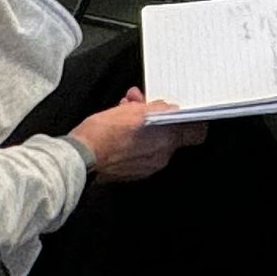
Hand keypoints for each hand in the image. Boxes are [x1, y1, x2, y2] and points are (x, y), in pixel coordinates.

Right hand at [70, 89, 206, 180]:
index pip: (197, 133)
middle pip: (171, 134)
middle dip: (159, 116)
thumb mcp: (132, 111)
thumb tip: (166, 108)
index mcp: (165, 141)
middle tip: (144, 103)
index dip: (192, 119)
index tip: (183, 111)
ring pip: (155, 141)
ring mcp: (146, 166)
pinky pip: (142, 151)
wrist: (80, 158)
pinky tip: (121, 126)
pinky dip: (136, 139)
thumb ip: (156, 108)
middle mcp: (160, 157)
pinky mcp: (132, 172)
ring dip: (145, 125)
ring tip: (126, 110)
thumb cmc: (103, 135)